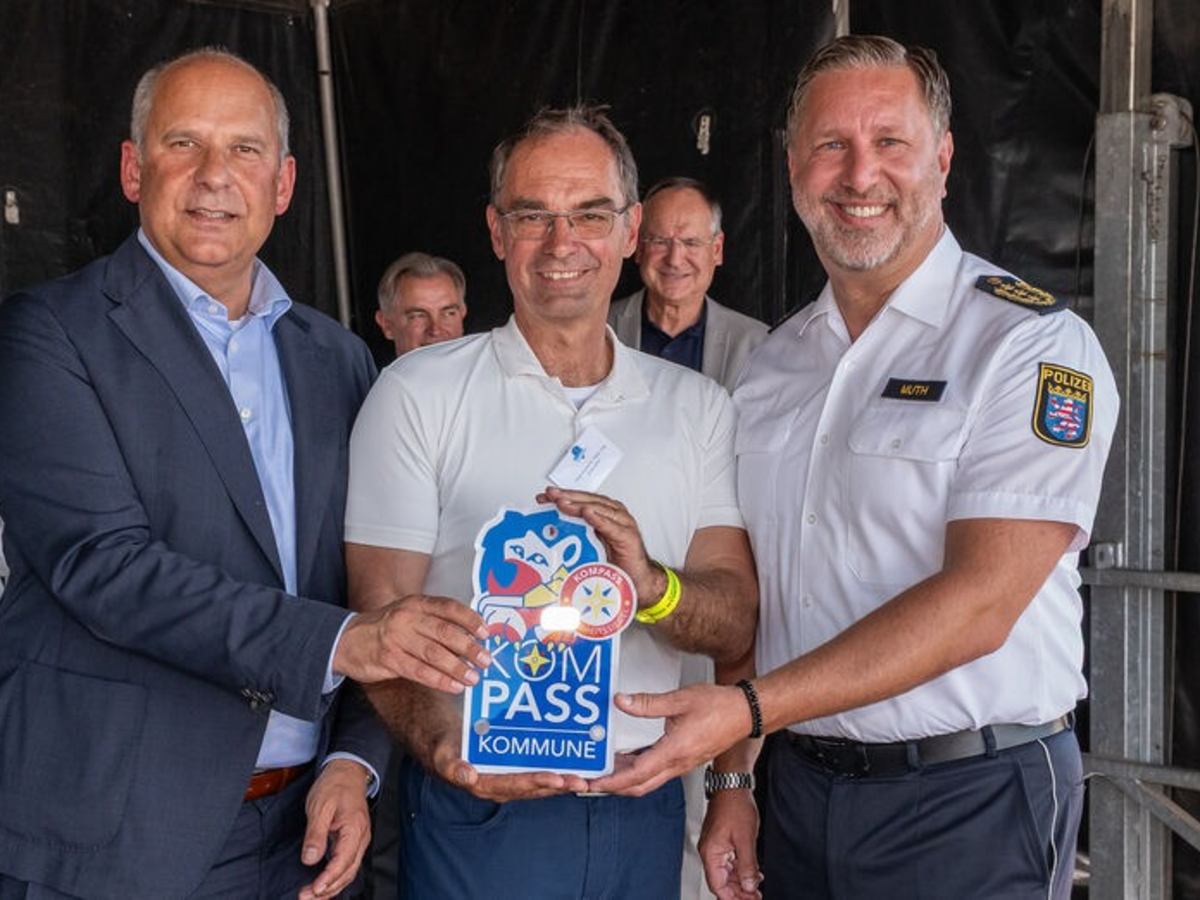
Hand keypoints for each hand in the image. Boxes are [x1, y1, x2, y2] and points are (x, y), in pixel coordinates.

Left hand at [297, 759, 371, 898]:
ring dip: (331, 887)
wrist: (347, 772)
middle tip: (305, 898)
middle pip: (348, 872)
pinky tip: (323, 886)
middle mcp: (361, 837)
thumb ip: (316, 834)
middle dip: (328, 889)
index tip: (314, 890)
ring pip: (349, 872)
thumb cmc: (334, 785)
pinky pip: (347, 865)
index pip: (344, 860)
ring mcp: (358, 840)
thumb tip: (311, 859)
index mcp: (354, 828)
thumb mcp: (319, 806)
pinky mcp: (353, 841)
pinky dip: (335, 879)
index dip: (329, 878)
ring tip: (311, 896)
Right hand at [334, 593, 490, 692]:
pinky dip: (440, 680)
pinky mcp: (389, 659)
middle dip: (469, 647)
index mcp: (417, 603)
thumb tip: (471, 638)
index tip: (486, 632)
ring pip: (434, 654)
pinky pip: (420, 672)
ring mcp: (397, 638)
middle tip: (486, 659)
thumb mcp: (410, 614)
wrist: (348, 639)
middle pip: (445, 632)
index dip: (470, 619)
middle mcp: (407, 618)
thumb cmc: (388, 628)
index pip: (449, 607)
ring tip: (474, 677)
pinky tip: (454, 686)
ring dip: (457, 667)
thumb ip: (436, 621)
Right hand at [429, 735, 589, 800]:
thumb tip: (467, 775)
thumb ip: (453, 766)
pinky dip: (555, 768)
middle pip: (534, 786)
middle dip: (559, 784)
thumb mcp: (443, 755)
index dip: (538, 782)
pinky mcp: (513, 769)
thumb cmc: (443, 747)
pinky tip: (574, 762)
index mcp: (485, 784)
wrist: (442, 739)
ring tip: (586, 776)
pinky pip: (537, 770)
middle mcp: (500, 785)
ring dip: (562, 778)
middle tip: (582, 780)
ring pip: (539, 780)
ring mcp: (508, 778)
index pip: (516, 785)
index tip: (558, 779)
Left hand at [537, 487, 659, 597]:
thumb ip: (575, 535)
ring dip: (579, 505)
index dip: (562, 496)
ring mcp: (622, 523)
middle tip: (551, 495)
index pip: (580, 500)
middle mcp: (613, 514)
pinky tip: (588, 514)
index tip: (543, 497)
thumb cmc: (616, 562)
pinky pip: (612, 526)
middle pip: (588, 500)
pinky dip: (599, 519)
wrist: (637, 579)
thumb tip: (549, 532)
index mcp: (603, 514)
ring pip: (599, 509)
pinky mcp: (628, 537)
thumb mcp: (589, 546)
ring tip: (564, 503)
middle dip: (567, 496)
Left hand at [585, 684, 749, 795]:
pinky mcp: (685, 760)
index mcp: (675, 751)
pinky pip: (658, 772)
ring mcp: (682, 765)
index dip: (612, 781)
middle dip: (614, 787)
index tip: (594, 783)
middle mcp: (678, 764)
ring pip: (648, 781)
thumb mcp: (680, 699)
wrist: (745, 713)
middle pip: (639, 786)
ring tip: (606, 768)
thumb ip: (648, 703)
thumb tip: (622, 702)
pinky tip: (629, 758)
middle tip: (593, 781)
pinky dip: (639, 769)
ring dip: (626, 779)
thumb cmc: (720, 707)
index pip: (636, 775)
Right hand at [701, 789, 762, 899]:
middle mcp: (710, 851)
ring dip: (741, 882)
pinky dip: (740, 870)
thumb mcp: (746, 838)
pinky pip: (729, 862)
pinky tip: (752, 873)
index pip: (718, 886)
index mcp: (711, 852)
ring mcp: (715, 846)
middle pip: (721, 882)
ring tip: (756, 888)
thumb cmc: (735, 804)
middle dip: (738, 892)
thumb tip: (749, 886)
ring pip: (726, 873)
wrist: (733, 784)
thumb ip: (747, 865)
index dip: (733, 898)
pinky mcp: (722, 841)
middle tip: (754, 897)